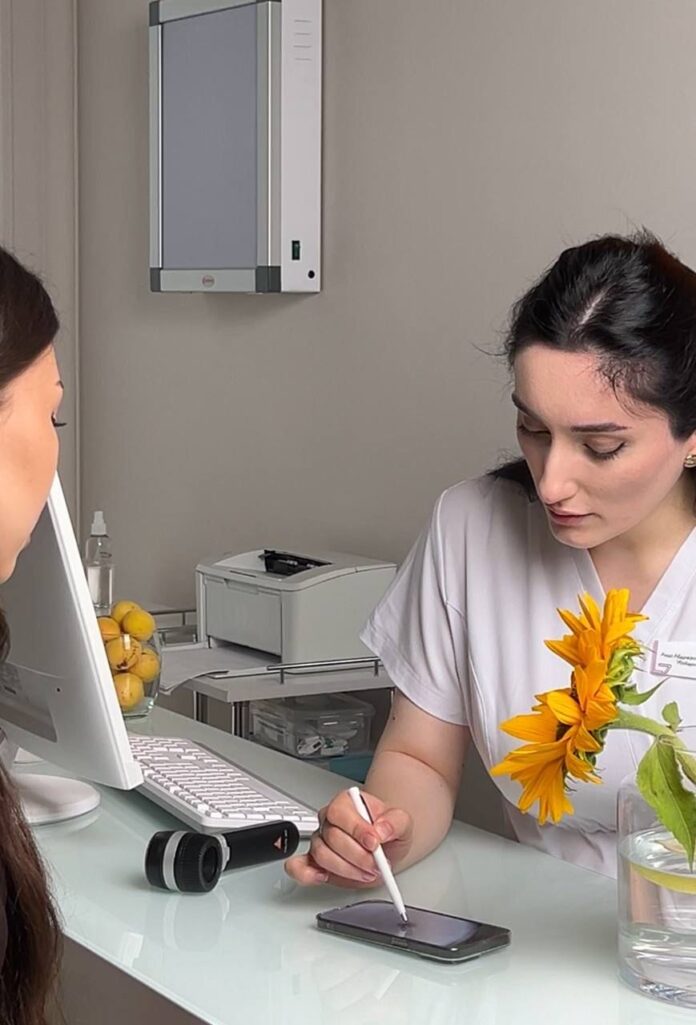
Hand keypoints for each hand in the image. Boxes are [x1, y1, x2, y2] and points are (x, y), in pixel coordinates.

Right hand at [285, 788, 412, 886]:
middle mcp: (329, 820)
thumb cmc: (387, 830)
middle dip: (357, 856)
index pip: (340, 812)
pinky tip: (322, 877)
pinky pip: (299, 866)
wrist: (386, 845)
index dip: (357, 829)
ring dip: (346, 869)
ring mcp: (320, 841)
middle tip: (376, 864)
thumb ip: (394, 822)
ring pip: (321, 855)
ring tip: (366, 873)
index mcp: (346, 803)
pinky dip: (306, 874)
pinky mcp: (315, 862)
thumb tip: (381, 830)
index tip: (374, 844)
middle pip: (332, 837)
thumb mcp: (402, 822)